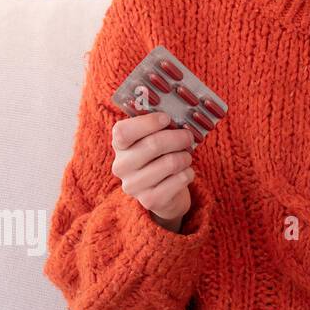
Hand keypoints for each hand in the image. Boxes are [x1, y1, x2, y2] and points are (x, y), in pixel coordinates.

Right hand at [111, 110, 195, 228]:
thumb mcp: (157, 138)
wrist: (164, 193)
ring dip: (185, 157)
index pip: (123, 131)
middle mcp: (121, 166)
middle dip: (178, 137)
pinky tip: (185, 173)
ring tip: (185, 157)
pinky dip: (188, 173)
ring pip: (170, 162)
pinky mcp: (150, 201)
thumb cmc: (162, 157)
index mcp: (120, 145)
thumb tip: (180, 108)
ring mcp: (134, 185)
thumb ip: (162, 124)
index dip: (148, 123)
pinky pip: (179, 180)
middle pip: (153, 145)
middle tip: (189, 136)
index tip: (167, 118)